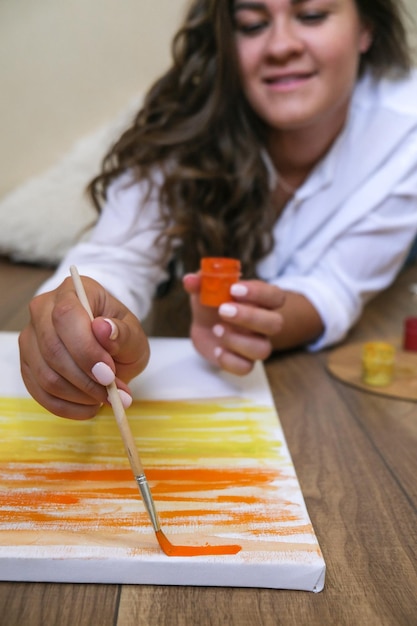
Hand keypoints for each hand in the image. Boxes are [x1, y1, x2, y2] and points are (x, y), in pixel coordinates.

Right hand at [19, 275, 149, 418]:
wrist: (108, 344)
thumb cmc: (120, 334)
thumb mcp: (134, 333)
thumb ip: (123, 333)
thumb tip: (104, 329)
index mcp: (73, 291)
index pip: (66, 316)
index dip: (85, 349)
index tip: (108, 373)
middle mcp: (43, 309)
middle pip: (52, 349)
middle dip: (85, 379)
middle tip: (113, 393)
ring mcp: (31, 338)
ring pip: (46, 375)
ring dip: (79, 395)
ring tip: (106, 398)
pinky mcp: (27, 364)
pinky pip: (40, 393)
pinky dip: (67, 407)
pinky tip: (89, 407)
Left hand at [183, 273, 283, 374]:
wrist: (205, 325)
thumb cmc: (213, 302)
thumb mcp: (206, 287)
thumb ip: (201, 282)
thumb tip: (190, 280)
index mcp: (261, 301)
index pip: (275, 296)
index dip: (259, 293)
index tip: (234, 289)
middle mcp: (264, 324)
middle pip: (275, 323)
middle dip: (250, 317)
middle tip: (222, 309)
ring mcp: (256, 344)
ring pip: (263, 349)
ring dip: (238, 340)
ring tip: (216, 329)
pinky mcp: (243, 362)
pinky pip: (246, 368)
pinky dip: (230, 360)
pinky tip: (217, 349)